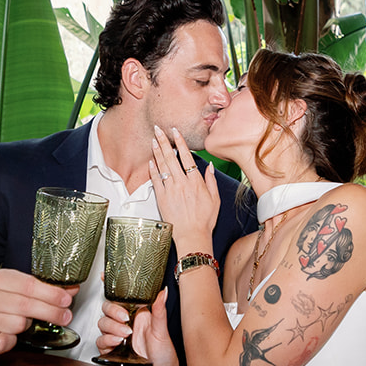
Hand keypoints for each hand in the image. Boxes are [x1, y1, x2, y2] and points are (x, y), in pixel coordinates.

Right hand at [0, 268, 76, 356]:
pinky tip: (11, 336)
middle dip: (51, 311)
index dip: (51, 293)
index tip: (67, 299)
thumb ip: (44, 289)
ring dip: (27, 326)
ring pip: (18, 324)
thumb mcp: (18, 291)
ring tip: (25, 323)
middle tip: (65, 316)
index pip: (28, 284)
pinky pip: (5, 342)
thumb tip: (70, 289)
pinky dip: (13, 341)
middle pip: (26, 304)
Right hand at [106, 290, 196, 365]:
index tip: (108, 283)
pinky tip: (117, 343)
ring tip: (125, 335)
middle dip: (113, 312)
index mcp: (137, 315)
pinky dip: (107, 340)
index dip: (113, 291)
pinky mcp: (111, 351)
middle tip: (124, 319)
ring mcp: (117, 337)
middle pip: (107, 309)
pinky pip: (100, 341)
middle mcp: (125, 324)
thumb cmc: (165, 355)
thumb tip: (164, 292)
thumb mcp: (162, 331)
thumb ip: (160, 311)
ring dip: (112, 327)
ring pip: (102, 324)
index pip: (120, 298)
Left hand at [148, 125, 219, 248]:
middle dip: (164, 141)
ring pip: (162, 166)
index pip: (186, 156)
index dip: (180, 142)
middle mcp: (182, 183)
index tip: (175, 131)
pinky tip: (150, 161)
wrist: (192, 236)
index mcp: (196, 182)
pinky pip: (155, 181)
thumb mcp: (215, 199)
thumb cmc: (205, 220)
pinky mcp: (162, 198)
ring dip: (157, 152)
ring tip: (153, 140)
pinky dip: (152, 170)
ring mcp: (171, 190)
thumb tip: (209, 166)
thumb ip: (211, 180)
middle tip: (158, 129)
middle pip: (171, 157)